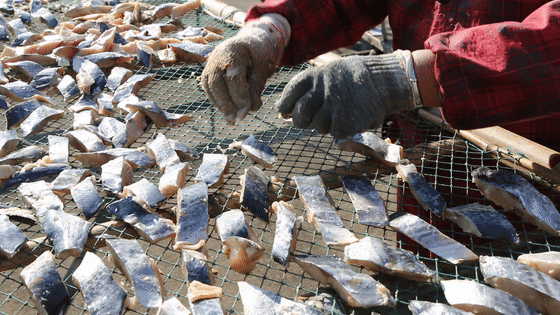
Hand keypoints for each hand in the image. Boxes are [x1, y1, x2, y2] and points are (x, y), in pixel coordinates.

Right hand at [201, 14, 289, 123]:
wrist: (248, 43)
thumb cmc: (258, 55)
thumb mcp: (263, 67)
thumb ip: (257, 86)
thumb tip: (252, 108)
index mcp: (234, 49)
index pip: (233, 74)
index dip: (239, 94)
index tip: (246, 110)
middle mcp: (218, 55)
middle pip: (217, 81)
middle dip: (227, 102)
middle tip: (238, 118)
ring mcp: (210, 63)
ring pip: (210, 86)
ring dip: (221, 105)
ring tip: (232, 119)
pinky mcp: (208, 73)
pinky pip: (209, 89)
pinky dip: (217, 102)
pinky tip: (227, 112)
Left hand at [276, 50, 421, 138]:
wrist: (385, 80)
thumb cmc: (355, 77)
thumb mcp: (330, 72)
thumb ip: (309, 89)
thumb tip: (283, 111)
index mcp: (315, 76)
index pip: (291, 94)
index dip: (285, 104)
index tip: (284, 111)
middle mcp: (321, 90)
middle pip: (300, 114)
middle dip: (300, 120)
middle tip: (307, 121)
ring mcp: (333, 107)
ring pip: (317, 126)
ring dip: (325, 124)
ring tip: (339, 113)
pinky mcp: (344, 124)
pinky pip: (334, 133)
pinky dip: (340, 129)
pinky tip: (351, 118)